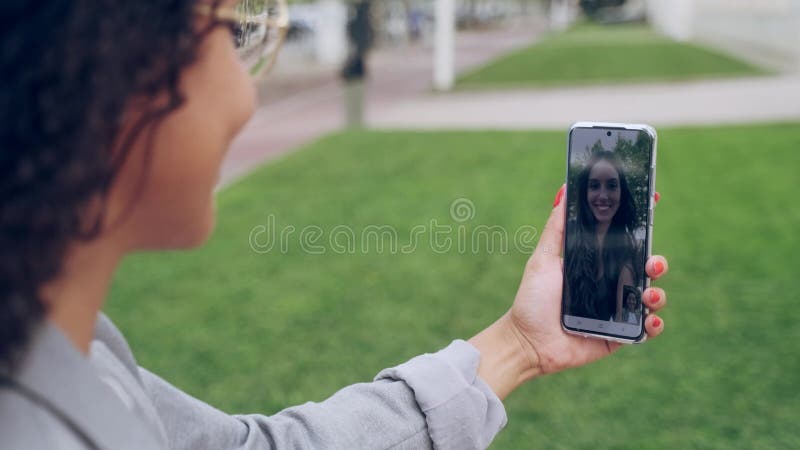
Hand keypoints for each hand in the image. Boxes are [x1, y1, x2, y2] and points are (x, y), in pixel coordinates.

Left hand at [508, 185, 668, 375]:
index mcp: (596, 265)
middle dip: (657, 262)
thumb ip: (556, 227)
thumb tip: (564, 190)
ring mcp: (617, 311)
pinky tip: (648, 319)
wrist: (527, 341)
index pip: (625, 244)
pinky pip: (647, 329)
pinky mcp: (620, 335)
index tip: (654, 205)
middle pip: (645, 269)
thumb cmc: (532, 299)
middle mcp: (611, 286)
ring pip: (652, 297)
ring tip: (648, 294)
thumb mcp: (543, 258)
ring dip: (658, 293)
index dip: (643, 228)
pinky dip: (654, 323)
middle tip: (651, 263)